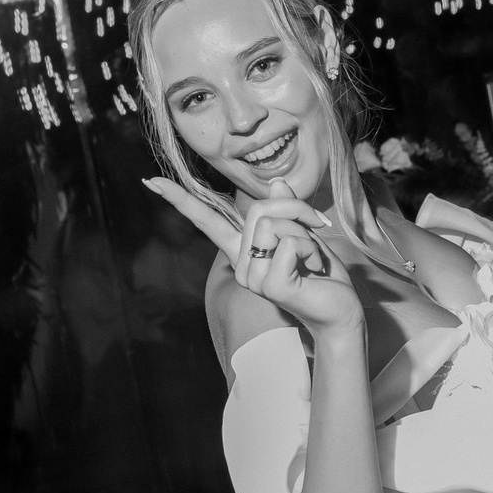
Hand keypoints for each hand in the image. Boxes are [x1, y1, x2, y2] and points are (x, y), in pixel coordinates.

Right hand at [144, 176, 362, 336]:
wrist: (340, 311)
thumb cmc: (322, 275)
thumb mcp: (304, 233)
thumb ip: (286, 209)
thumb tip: (277, 183)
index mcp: (243, 250)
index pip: (207, 221)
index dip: (180, 199)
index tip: (152, 181)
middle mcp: (241, 265)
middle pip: (259, 209)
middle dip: (296, 211)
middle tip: (317, 229)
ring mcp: (252, 278)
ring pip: (274, 224)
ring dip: (305, 235)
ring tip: (311, 260)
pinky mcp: (270, 286)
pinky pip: (286, 242)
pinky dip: (308, 248)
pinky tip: (312, 270)